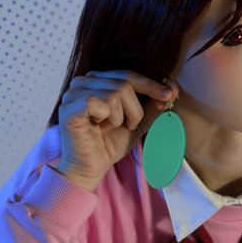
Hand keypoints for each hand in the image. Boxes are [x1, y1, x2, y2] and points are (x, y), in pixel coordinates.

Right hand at [56, 70, 177, 190]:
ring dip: (120, 117)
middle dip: (135, 110)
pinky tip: (98, 127)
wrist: (92, 168)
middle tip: (130, 125)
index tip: (171, 93)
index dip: (151, 84)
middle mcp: (84, 81)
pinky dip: (105, 118)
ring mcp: (74, 92)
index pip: (129, 74)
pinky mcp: (69, 107)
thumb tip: (172, 89)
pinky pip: (97, 102)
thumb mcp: (138, 122)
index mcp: (99, 80)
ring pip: (114, 94)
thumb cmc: (110, 143)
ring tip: (110, 127)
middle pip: (124, 83)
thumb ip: (153, 106)